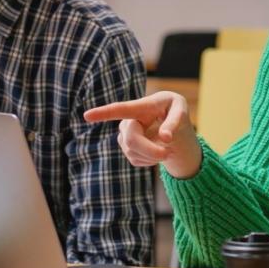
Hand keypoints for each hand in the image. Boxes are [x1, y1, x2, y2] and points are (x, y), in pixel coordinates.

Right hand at [84, 92, 202, 179]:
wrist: (170, 124)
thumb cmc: (175, 111)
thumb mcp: (182, 112)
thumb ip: (174, 122)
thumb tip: (164, 138)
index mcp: (142, 106)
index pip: (120, 109)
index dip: (103, 113)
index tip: (87, 115)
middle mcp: (128, 120)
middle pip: (132, 140)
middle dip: (150, 150)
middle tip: (167, 153)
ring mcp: (124, 135)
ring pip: (134, 153)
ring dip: (153, 156)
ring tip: (165, 148)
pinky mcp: (126, 147)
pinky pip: (136, 160)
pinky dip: (150, 161)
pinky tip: (156, 152)